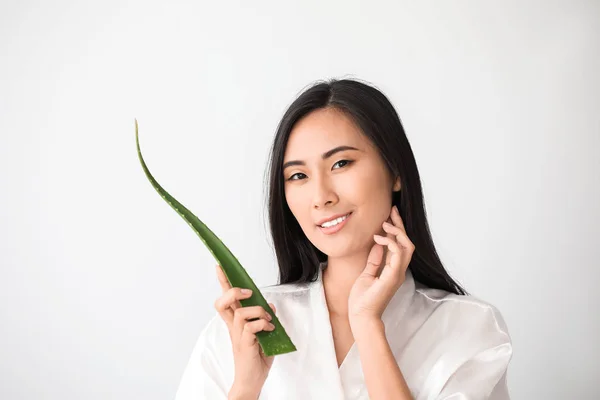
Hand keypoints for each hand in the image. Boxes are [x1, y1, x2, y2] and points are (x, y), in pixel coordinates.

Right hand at [214, 264, 276, 397]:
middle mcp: (234, 327)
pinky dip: (263, 324)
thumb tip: (269, 305)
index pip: (226, 299)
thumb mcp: (265, 333)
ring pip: (240, 313)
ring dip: (257, 311)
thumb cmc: (257, 358)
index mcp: (236, 323)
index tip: (220, 267)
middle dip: (233, 291)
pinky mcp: (245, 344)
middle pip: (223, 302)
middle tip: (247, 293)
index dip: (223, 282)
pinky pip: (251, 327)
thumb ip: (265, 318)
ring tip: (267, 320)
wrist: (252, 380)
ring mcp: (238, 336)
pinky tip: (270, 330)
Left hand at [348, 205, 414, 328]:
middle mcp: (399, 270)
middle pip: (407, 242)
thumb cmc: (363, 299)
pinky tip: (378, 238)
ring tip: (384, 224)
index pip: (400, 245)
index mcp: (394, 269)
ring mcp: (398, 274)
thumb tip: (378, 244)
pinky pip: (398, 254)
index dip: (397, 229)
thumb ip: (375, 259)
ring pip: (407, 246)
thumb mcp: (368, 273)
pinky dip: (390, 243)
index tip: (390, 215)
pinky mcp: (393, 277)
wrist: (361, 316)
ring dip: (397, 232)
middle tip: (391, 211)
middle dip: (400, 225)